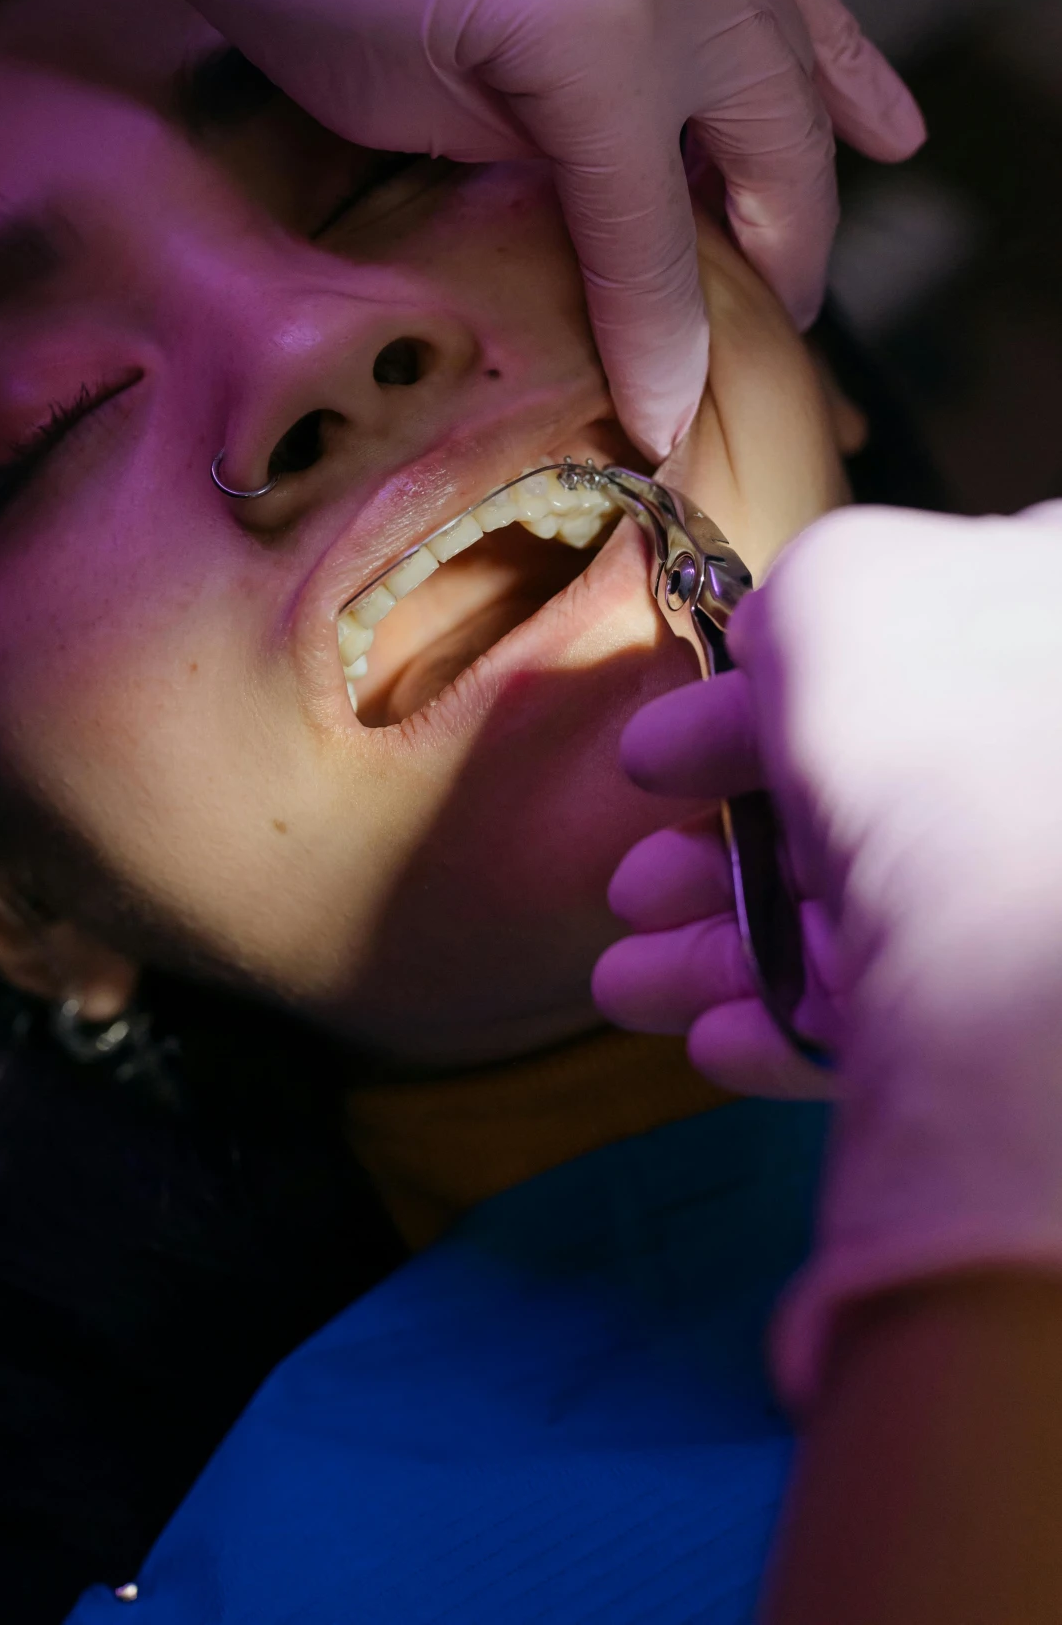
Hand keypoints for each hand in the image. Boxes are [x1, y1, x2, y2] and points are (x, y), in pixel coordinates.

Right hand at [596, 501, 1061, 1402]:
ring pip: (873, 928)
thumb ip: (806, 600)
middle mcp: (1046, 781)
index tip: (658, 747)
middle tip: (623, 879)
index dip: (760, 702)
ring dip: (725, 947)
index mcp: (1039, 636)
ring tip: (616, 976)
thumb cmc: (942, 720)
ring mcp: (1040, 916)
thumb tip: (786, 649)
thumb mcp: (842, 586)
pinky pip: (903, 1024)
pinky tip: (696, 1042)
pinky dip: (791, 1026)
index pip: (897, 662)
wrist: (1022, 935)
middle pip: (869, 812)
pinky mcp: (1024, 1047)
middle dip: (721, 849)